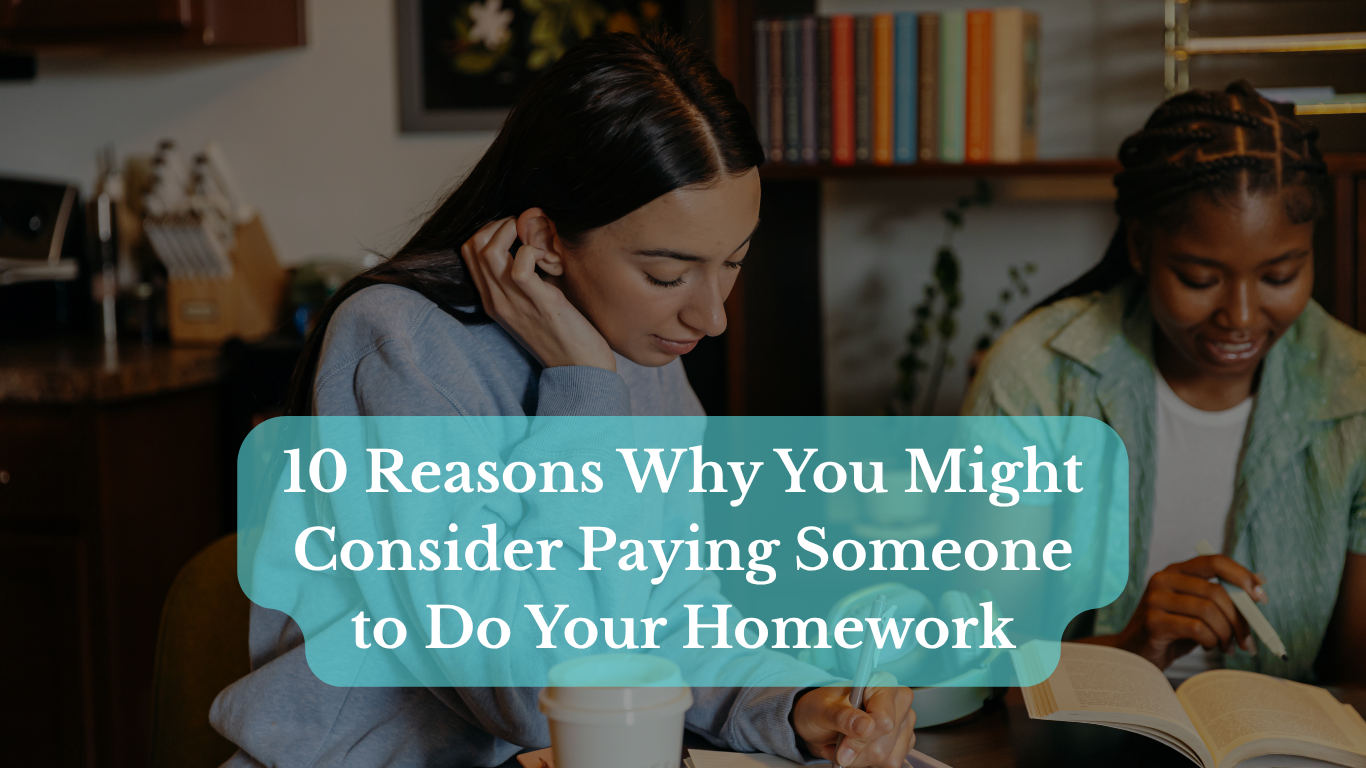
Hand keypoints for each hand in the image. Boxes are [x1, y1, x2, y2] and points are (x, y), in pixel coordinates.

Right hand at [461, 216, 614, 370]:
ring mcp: (515, 304)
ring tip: (531, 236)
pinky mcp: (540, 304)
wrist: (580, 368)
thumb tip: (526, 247)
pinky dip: (531, 252)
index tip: (512, 228)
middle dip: (497, 224)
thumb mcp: (531, 305)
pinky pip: (520, 268)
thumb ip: (520, 282)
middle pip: (472, 246)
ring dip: (510, 231)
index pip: (468, 252)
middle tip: (523, 226)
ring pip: (489, 252)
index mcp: (493, 300)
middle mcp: (498, 301)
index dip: (487, 229)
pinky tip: (546, 257)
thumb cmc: (562, 333)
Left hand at [791, 672, 914, 767]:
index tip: (842, 747)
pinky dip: (868, 764)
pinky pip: (891, 763)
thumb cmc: (821, 708)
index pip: (883, 720)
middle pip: (885, 743)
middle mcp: (898, 702)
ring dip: (861, 760)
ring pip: (889, 758)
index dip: (862, 739)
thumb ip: (842, 716)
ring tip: (843, 749)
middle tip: (837, 749)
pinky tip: (856, 753)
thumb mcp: (823, 710)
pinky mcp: (903, 741)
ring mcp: (904, 723)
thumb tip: (866, 726)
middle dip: (857, 752)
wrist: (819, 721)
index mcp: (881, 684)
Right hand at [1115, 554, 1265, 668]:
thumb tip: (1260, 581)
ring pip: (1209, 611)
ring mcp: (1155, 599)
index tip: (1261, 597)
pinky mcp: (1153, 621)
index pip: (1214, 561)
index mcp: (1176, 571)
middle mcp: (1163, 579)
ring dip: (1226, 634)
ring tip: (1226, 647)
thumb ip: (1222, 596)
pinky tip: (1208, 646)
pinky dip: (1211, 640)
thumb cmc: (1173, 632)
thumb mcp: (1199, 610)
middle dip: (1240, 619)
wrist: (1138, 655)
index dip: (1242, 576)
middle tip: (1247, 640)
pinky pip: (1197, 628)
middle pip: (1216, 592)